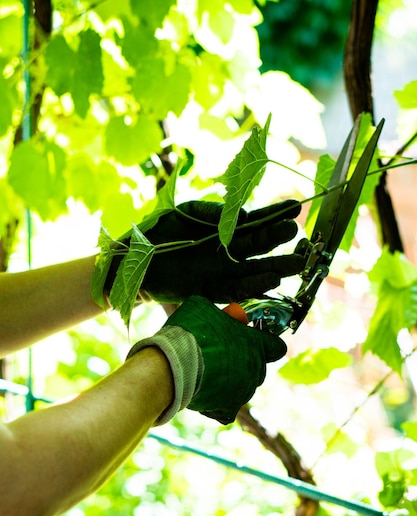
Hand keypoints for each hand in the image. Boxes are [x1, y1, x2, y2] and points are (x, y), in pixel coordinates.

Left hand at [106, 200, 304, 303]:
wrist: (134, 259)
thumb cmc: (159, 231)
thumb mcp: (187, 213)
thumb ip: (214, 212)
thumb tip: (242, 216)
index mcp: (223, 230)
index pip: (255, 221)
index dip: (275, 215)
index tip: (295, 207)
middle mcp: (227, 252)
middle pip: (259, 246)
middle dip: (279, 240)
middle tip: (299, 234)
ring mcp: (220, 272)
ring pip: (254, 270)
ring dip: (276, 266)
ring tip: (298, 262)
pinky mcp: (210, 290)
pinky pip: (236, 289)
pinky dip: (254, 285)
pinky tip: (272, 279)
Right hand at [127, 296, 286, 424]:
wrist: (173, 365)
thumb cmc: (190, 332)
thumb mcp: (200, 306)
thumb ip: (214, 311)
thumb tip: (211, 312)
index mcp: (256, 344)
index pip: (276, 347)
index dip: (266, 343)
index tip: (252, 339)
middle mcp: (255, 369)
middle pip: (258, 368)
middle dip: (243, 361)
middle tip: (220, 354)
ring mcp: (243, 391)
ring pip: (242, 388)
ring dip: (229, 382)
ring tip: (205, 373)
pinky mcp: (228, 409)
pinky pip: (228, 409)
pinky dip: (218, 405)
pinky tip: (205, 394)